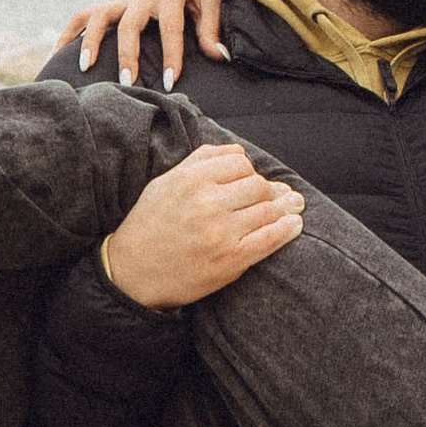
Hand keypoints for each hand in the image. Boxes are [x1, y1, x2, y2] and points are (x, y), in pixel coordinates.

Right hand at [62, 0, 229, 84]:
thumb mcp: (213, 1)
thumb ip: (212, 29)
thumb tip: (220, 56)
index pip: (171, 28)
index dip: (170, 56)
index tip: (168, 82)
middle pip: (129, 23)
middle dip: (127, 54)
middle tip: (128, 83)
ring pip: (99, 15)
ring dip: (91, 41)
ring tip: (84, 68)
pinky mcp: (113, 3)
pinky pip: (84, 14)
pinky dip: (71, 32)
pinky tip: (58, 54)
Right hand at [101, 146, 303, 309]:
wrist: (131, 273)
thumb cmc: (149, 225)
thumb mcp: (165, 183)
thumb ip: (200, 162)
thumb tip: (239, 153)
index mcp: (190, 179)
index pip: (240, 161)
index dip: (249, 170)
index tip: (251, 180)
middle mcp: (206, 202)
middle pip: (258, 184)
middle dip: (268, 190)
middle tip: (273, 196)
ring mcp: (220, 231)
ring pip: (268, 209)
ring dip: (285, 207)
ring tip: (294, 206)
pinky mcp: (230, 259)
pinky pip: (269, 238)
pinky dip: (287, 230)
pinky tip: (294, 225)